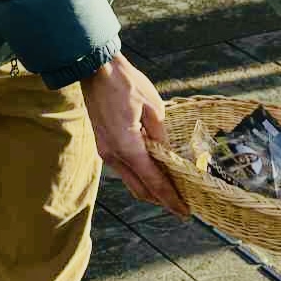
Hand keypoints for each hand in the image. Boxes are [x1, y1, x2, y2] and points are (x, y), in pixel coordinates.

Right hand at [81, 54, 187, 217]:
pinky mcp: (103, 144)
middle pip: (140, 189)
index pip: (153, 182)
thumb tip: (168, 155)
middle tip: (181, 205)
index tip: (184, 211)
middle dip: (161, 199)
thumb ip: (161, 135)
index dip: (170, 198)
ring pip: (131, 181)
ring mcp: (105, 151)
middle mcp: (113, 155)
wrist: (95, 69)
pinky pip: (124, 168)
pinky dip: (139, 174)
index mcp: (127, 146)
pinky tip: (154, 170)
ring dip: (149, 188)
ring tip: (171, 189)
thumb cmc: (125, 82)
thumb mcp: (152, 106)